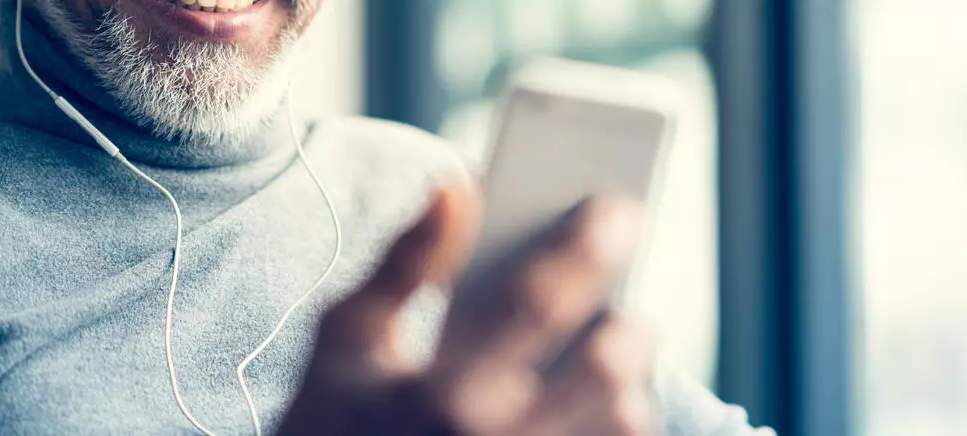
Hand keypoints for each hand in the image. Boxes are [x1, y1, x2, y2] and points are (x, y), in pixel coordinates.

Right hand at [277, 183, 656, 435]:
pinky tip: (596, 400)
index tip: (620, 208)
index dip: (587, 249)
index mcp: (444, 390)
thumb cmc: (337, 411)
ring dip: (628, 380)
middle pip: (606, 370)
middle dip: (629, 325)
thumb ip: (405, 260)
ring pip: (625, 418)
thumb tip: (457, 185)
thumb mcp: (347, 335)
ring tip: (606, 358)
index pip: (538, 306)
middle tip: (623, 308)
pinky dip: (616, 419)